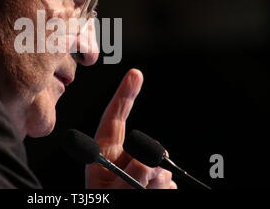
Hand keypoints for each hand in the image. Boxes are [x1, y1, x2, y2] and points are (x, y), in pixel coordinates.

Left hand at [86, 69, 176, 188]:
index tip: (135, 73)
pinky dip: (164, 190)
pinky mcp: (152, 185)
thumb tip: (155, 165)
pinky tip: (156, 195)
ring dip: (159, 184)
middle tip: (151, 181)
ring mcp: (137, 173)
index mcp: (102, 156)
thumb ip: (133, 178)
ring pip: (160, 169)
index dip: (125, 95)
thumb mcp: (113, 193)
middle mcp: (120, 161)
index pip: (114, 118)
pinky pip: (166, 182)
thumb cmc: (105, 204)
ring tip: (144, 195)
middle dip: (153, 157)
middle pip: (145, 146)